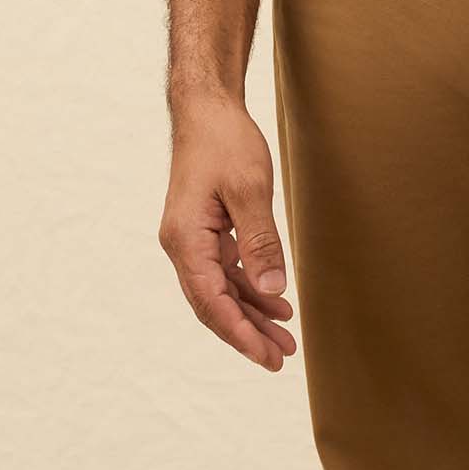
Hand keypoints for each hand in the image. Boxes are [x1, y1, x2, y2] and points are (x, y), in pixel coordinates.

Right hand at [159, 97, 298, 368]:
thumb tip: (273, 289)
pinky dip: (250, 289)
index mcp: (186, 240)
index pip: (211, 301)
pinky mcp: (206, 231)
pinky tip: (276, 301)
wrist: (206, 109)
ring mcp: (193, 239)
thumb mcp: (249, 190)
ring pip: (221, 291)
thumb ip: (260, 241)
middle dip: (247, 333)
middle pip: (213, 304)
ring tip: (285, 338)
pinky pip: (226, 272)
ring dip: (252, 314)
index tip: (267, 357)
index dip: (239, 333)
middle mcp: (183, 245)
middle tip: (281, 359)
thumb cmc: (225, 142)